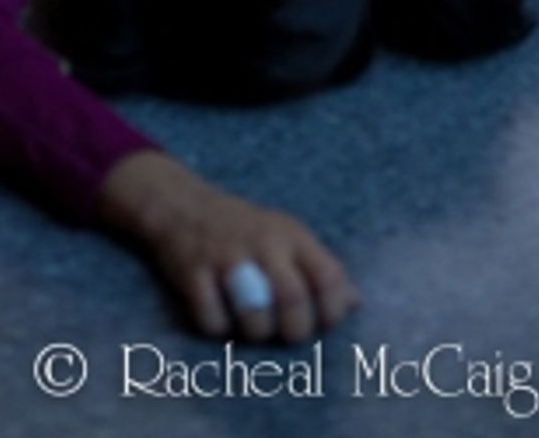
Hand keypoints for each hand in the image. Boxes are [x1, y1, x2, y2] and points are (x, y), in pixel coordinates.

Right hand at [98, 153, 358, 342]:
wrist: (183, 205)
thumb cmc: (245, 230)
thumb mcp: (287, 238)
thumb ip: (320, 269)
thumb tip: (355, 302)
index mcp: (293, 236)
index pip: (328, 277)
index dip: (331, 311)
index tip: (320, 324)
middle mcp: (264, 243)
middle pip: (293, 300)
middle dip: (293, 330)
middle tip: (284, 333)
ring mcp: (226, 256)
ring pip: (255, 315)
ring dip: (256, 333)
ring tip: (251, 326)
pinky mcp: (193, 272)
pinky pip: (213, 320)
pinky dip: (218, 328)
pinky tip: (218, 315)